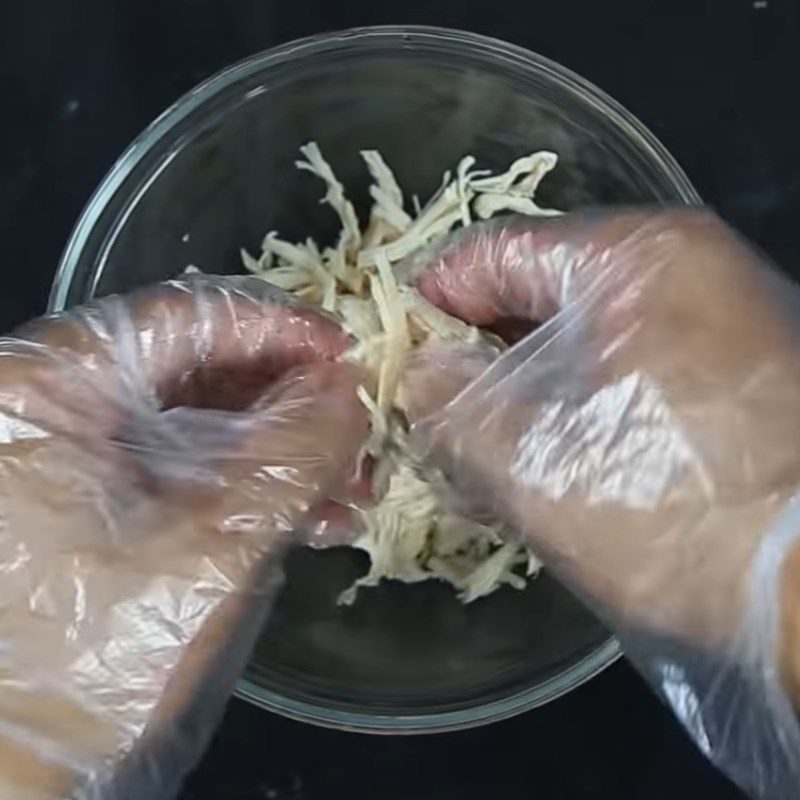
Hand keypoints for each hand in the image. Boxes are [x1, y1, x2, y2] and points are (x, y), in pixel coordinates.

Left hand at [0, 276, 366, 798]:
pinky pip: (185, 464)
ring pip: (199, 417)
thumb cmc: (94, 658)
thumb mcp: (215, 543)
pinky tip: (311, 518)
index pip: (187, 314)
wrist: (11, 777)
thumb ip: (295, 453)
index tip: (353, 356)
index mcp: (51, 387)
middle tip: (361, 431)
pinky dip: (249, 483)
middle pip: (198, 364)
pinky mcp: (93, 496)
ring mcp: (71, 452)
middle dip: (293, 399)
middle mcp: (50, 403)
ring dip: (282, 448)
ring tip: (352, 490)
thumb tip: (354, 387)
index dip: (282, 327)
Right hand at [404, 211, 799, 798]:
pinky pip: (623, 378)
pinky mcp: (726, 384)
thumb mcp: (533, 457)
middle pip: (540, 296)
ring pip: (581, 344)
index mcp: (637, 258)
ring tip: (469, 446)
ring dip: (521, 391)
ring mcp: (715, 328)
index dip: (430, 296)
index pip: (498, 251)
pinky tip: (535, 460)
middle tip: (423, 406)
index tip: (389, 345)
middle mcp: (685, 273)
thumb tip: (416, 370)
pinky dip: (573, 411)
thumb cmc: (670, 509)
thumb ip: (452, 402)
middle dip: (475, 353)